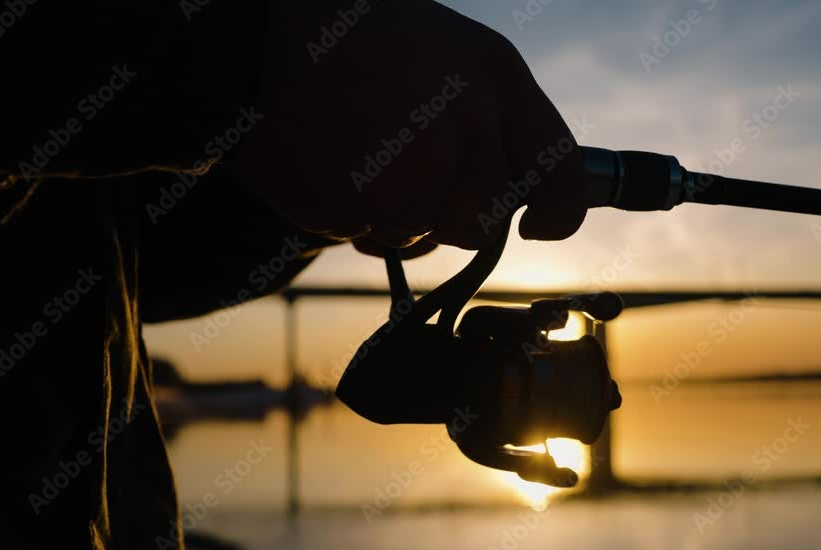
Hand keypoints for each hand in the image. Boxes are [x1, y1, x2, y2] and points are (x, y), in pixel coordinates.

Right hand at [232, 0, 585, 251]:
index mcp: (495, 78)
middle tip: (409, 166)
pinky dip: (356, 216)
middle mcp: (466, 128)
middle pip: (484, 222)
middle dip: (452, 211)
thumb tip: (522, 184)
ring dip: (397, 214)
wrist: (257, 43)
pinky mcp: (363, 208)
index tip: (541, 227)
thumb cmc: (354, 39)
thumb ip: (495, 113)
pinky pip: (373, 238)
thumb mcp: (450, 50)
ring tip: (362, 153)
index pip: (562, 171)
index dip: (561, 212)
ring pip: (424, 235)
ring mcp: (414, 173)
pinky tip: (336, 165)